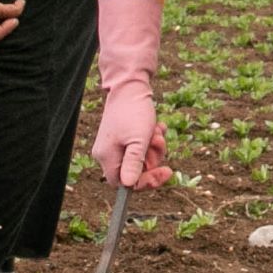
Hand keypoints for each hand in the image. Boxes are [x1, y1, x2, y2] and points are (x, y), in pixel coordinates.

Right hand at [90, 0, 172, 188]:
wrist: (130, 86)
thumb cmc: (134, 112)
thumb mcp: (138, 141)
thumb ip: (133, 164)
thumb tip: (128, 186)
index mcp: (107, 157)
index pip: (124, 184)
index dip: (146, 182)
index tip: (165, 172)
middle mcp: (107, 154)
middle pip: (135, 171)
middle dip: (153, 159)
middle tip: (160, 143)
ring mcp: (115, 145)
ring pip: (140, 158)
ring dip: (154, 147)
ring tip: (158, 131)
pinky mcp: (122, 136)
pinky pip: (140, 146)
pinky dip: (151, 138)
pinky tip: (157, 126)